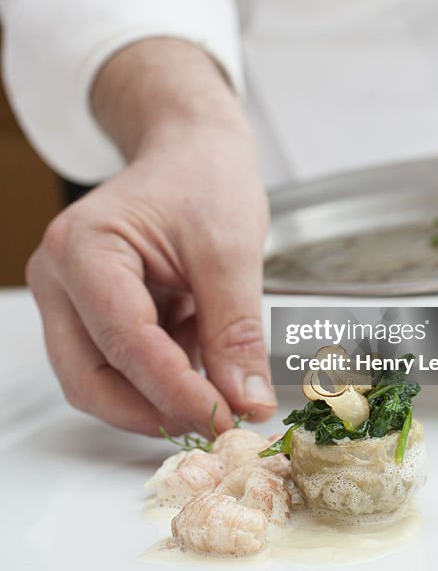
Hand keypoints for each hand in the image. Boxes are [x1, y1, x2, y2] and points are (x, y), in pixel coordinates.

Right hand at [26, 40, 275, 436]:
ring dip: (161, 390)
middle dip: (155, 409)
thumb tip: (245, 403)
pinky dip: (164, 369)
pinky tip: (200, 338)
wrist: (193, 149)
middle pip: (92, 378)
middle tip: (219, 421)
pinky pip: (118, 364)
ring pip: (101, 379)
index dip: (176, 392)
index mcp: (84, 248)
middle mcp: (59, 277)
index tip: (226, 420)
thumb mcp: (231, 251)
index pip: (125, 343)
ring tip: (217, 361)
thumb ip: (236, 332)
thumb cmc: (204, 178)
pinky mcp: (88, 312)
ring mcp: (67, 298)